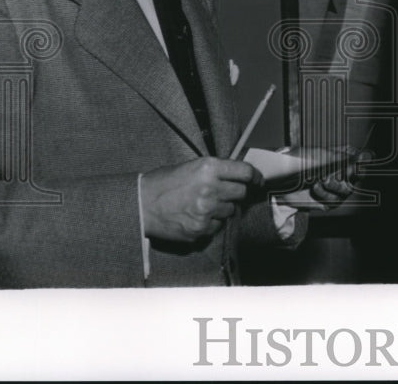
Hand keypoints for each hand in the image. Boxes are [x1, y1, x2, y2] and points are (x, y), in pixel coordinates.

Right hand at [140, 157, 263, 241]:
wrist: (140, 205)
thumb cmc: (162, 183)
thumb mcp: (190, 166)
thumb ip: (215, 170)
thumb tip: (236, 176)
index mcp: (209, 168)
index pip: (245, 172)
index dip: (255, 177)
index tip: (257, 181)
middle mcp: (211, 188)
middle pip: (240, 193)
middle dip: (234, 193)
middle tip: (221, 194)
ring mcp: (207, 211)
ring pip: (230, 211)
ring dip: (221, 209)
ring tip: (202, 205)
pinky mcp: (201, 229)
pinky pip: (217, 227)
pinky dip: (210, 223)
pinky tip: (195, 217)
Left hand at [275, 148, 367, 211]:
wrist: (279, 179)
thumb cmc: (299, 161)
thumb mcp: (322, 156)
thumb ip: (346, 157)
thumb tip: (368, 155)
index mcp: (344, 156)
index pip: (363, 158)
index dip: (363, 162)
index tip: (359, 162)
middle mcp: (343, 172)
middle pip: (357, 176)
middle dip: (344, 175)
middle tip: (331, 173)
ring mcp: (336, 188)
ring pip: (347, 190)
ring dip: (332, 186)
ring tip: (319, 180)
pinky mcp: (329, 201)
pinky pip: (334, 201)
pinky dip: (324, 195)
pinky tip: (314, 189)